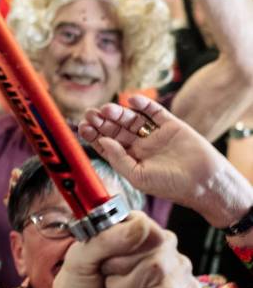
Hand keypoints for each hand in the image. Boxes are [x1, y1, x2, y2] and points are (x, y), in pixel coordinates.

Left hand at [55, 212, 198, 287]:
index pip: (144, 232)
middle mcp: (164, 247)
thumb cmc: (82, 286)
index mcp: (138, 228)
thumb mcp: (78, 260)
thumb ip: (104, 238)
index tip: (103, 265)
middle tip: (110, 287)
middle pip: (156, 267)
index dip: (118, 257)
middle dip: (121, 285)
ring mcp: (179, 276)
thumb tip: (140, 225)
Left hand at [79, 94, 252, 227]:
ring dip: (119, 113)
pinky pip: (155, 111)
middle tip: (90, 114)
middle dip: (102, 121)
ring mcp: (155, 134)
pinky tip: (132, 101)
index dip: (94, 136)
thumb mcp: (137, 176)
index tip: (83, 127)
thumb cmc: (170, 185)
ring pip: (132, 119)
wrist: (204, 182)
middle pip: (116, 129)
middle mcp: (140, 146)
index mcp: (130, 160)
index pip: (107, 144)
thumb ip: (118, 159)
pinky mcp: (171, 125)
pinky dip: (144, 104)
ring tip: (107, 109)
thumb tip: (102, 140)